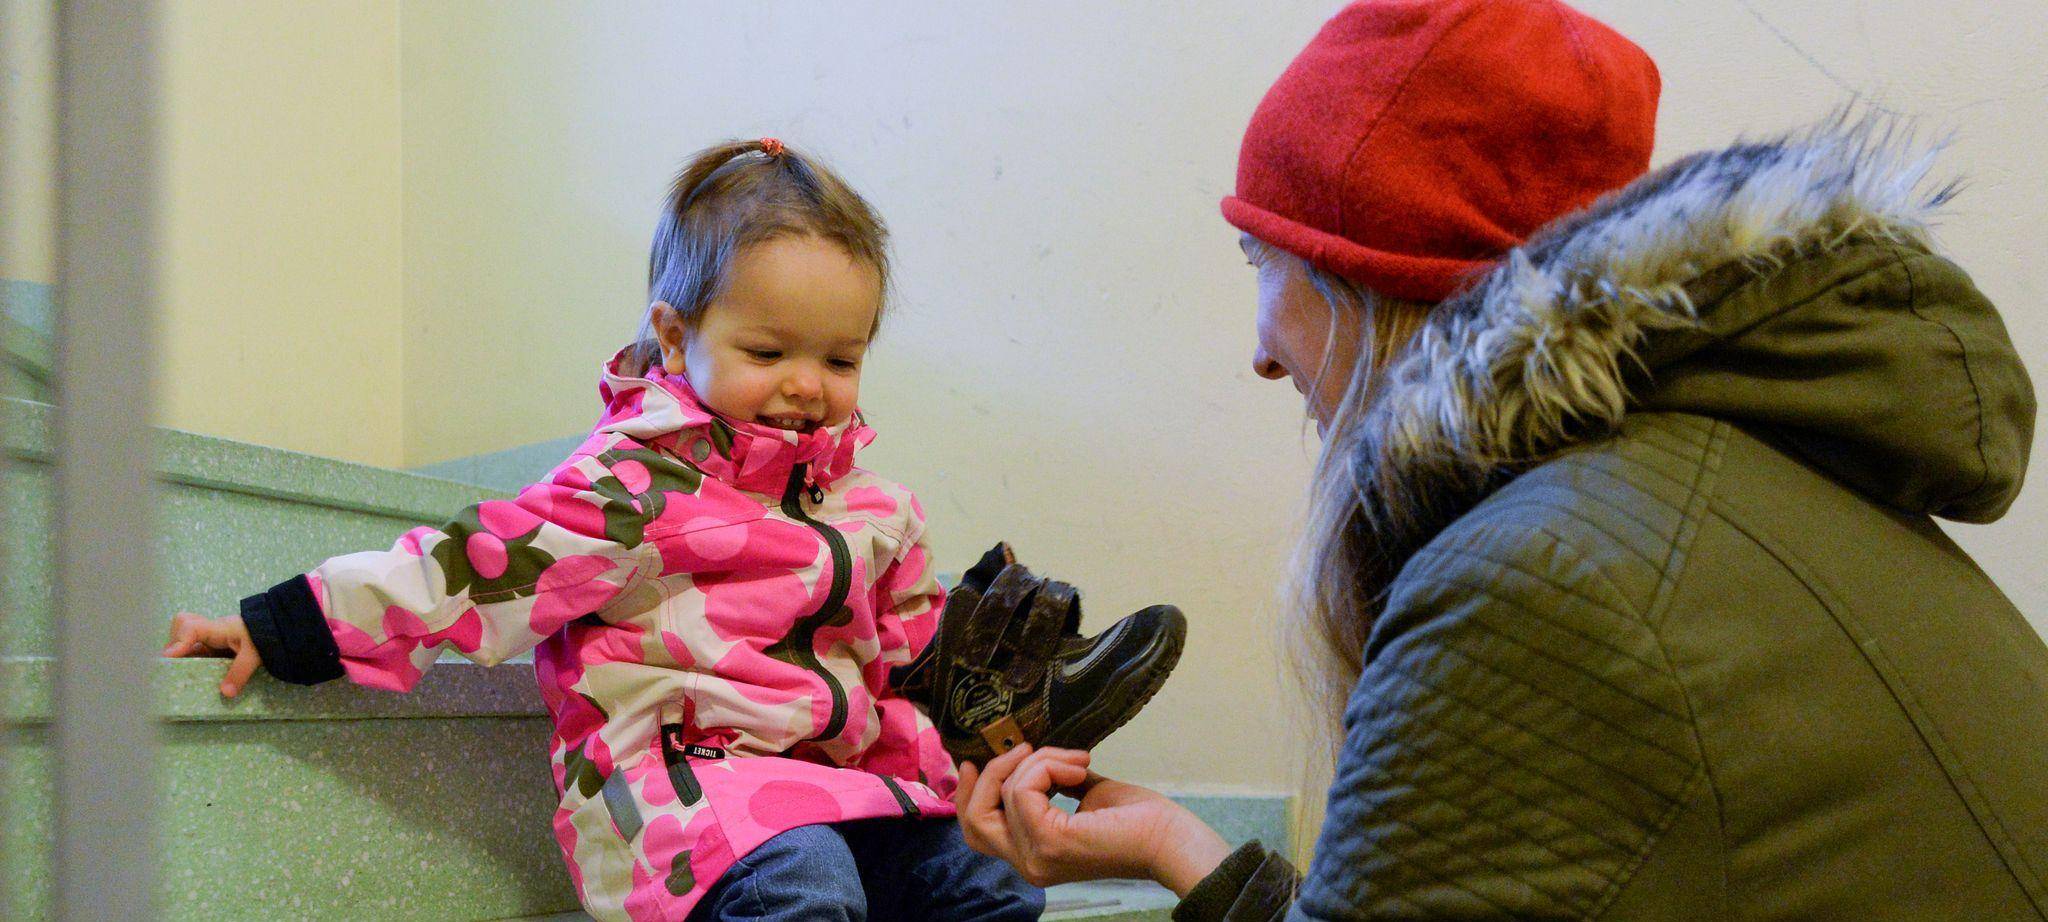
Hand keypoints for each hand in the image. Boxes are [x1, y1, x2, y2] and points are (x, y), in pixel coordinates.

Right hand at [163, 613, 261, 697]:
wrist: (279, 630)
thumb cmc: (267, 636)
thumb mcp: (255, 655)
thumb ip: (240, 672)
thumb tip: (225, 693)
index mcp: (219, 628)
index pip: (191, 626)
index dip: (178, 641)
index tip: (169, 657)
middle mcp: (210, 631)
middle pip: (181, 631)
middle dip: (175, 648)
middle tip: (172, 668)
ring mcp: (211, 639)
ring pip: (186, 642)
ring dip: (181, 657)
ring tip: (178, 674)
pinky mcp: (213, 648)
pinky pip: (195, 652)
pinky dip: (191, 662)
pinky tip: (192, 676)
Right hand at [953, 745, 1232, 895]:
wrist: (1169, 838)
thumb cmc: (1137, 820)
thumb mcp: (1082, 794)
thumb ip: (1051, 783)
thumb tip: (1028, 753)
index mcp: (1032, 855)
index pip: (977, 832)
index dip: (967, 795)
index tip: (974, 759)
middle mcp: (1027, 865)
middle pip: (974, 819)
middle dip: (989, 775)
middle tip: (1021, 748)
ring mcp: (1034, 857)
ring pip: (1006, 791)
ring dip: (1040, 761)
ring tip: (1075, 760)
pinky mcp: (1048, 841)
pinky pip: (1024, 788)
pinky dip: (1048, 766)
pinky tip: (1078, 768)